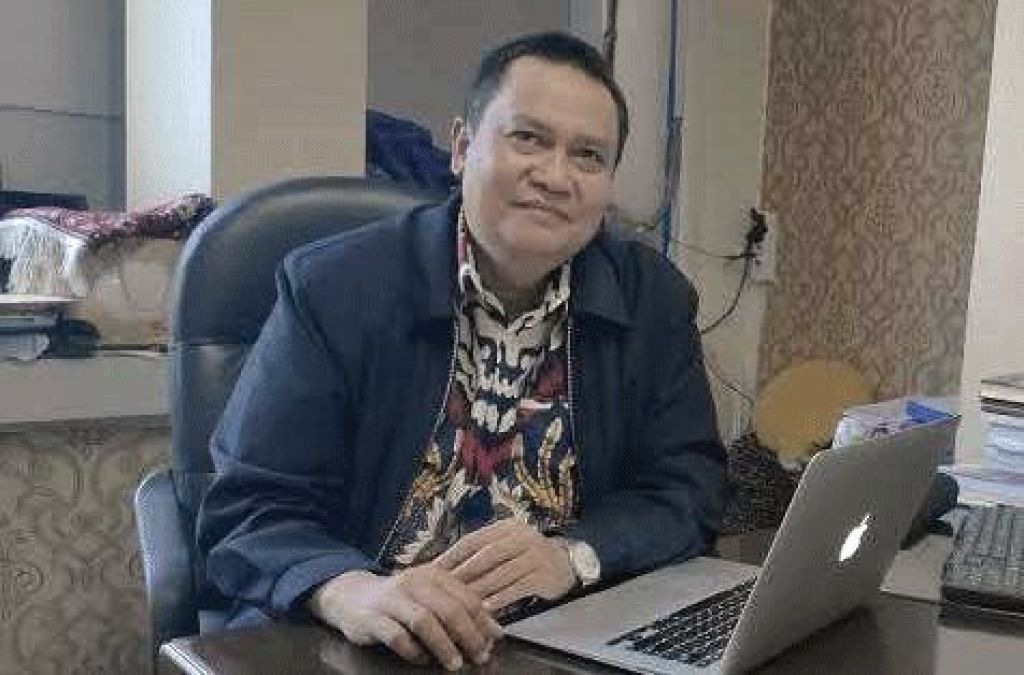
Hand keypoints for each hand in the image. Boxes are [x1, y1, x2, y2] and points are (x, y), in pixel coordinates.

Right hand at [307, 565, 502, 670]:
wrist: (352, 595)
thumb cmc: (401, 599)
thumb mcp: (431, 597)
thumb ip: (461, 609)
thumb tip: (496, 632)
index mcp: (432, 575)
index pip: (466, 597)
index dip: (482, 621)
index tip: (493, 642)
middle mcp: (413, 582)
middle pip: (448, 609)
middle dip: (468, 636)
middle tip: (479, 656)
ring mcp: (390, 599)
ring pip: (423, 621)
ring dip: (443, 645)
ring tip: (455, 664)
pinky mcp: (371, 618)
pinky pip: (396, 637)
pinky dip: (413, 651)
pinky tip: (421, 660)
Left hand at [436, 519, 576, 612]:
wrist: (566, 563)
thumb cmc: (526, 557)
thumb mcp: (506, 546)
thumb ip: (481, 553)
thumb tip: (445, 569)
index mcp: (506, 528)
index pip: (474, 539)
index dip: (452, 555)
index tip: (433, 570)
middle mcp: (521, 537)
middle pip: (487, 555)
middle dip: (464, 572)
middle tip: (444, 589)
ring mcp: (534, 556)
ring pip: (501, 573)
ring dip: (480, 588)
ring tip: (460, 602)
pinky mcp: (544, 576)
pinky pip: (518, 587)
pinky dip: (500, 597)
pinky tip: (486, 608)